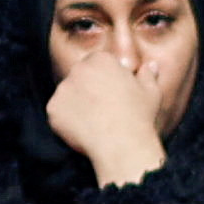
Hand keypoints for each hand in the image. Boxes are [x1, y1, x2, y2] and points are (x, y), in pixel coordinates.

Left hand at [48, 51, 170, 184]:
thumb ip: (147, 75)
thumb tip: (150, 66)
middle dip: (87, 89)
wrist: (121, 144)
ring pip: (67, 95)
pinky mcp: (52, 109)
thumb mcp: (151, 92)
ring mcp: (62, 89)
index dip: (103, 79)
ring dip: (75, 104)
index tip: (111, 93)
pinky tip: (83, 130)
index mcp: (101, 60)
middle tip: (100, 109)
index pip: (96, 63)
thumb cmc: (138, 116)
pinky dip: (66, 121)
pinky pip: (57, 113)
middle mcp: (78, 70)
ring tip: (93, 122)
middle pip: (79, 77)